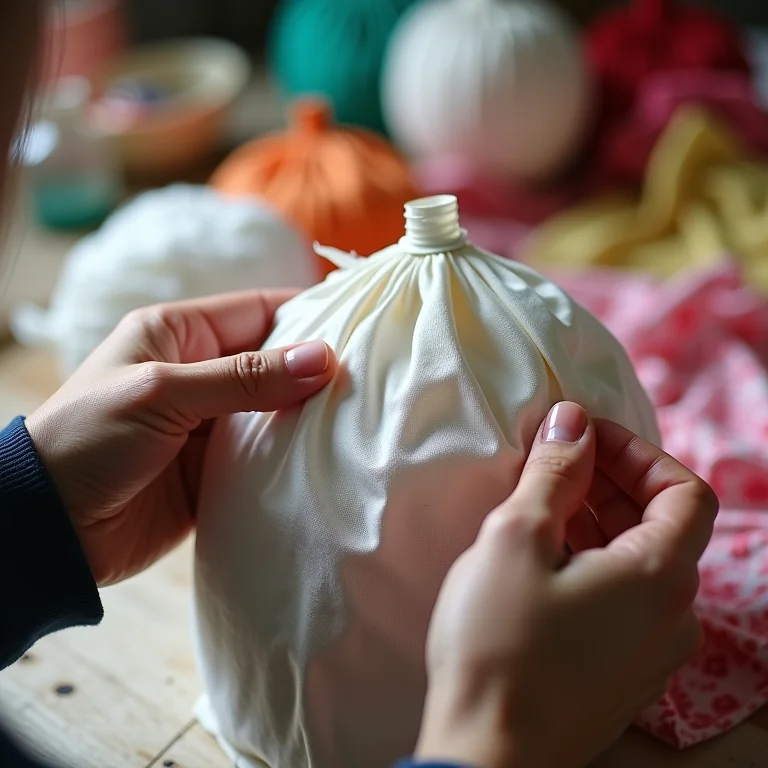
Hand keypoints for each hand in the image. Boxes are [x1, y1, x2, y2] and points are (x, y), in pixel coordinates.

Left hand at [25, 290, 335, 585]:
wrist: (49, 528)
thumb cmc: (87, 439)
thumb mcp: (162, 393)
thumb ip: (243, 378)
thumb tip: (323, 357)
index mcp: (180, 335)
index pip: (260, 311)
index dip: (310, 316)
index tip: (362, 327)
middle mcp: (201, 374)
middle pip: (276, 363)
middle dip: (319, 371)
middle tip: (375, 379)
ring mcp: (212, 425)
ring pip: (278, 411)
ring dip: (312, 417)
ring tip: (365, 418)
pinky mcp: (217, 470)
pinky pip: (268, 456)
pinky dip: (296, 457)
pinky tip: (332, 458)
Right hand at [416, 402, 717, 767]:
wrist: (485, 753)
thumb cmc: (499, 641)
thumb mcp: (518, 537)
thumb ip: (554, 472)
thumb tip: (572, 420)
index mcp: (660, 577)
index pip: (684, 490)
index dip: (636, 452)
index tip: (583, 436)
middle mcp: (673, 616)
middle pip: (663, 524)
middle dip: (611, 482)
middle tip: (553, 462)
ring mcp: (652, 653)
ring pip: (639, 562)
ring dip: (599, 520)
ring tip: (540, 506)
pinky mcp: (623, 674)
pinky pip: (623, 598)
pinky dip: (594, 561)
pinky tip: (543, 561)